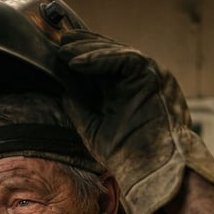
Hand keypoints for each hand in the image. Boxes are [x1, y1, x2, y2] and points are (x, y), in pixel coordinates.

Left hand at [57, 30, 213, 213]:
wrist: (150, 171)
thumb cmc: (127, 156)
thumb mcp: (94, 127)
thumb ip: (80, 108)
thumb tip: (64, 89)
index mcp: (128, 92)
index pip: (104, 66)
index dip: (83, 57)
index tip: (60, 54)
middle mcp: (140, 81)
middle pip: (111, 55)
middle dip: (85, 46)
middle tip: (61, 42)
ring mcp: (150, 78)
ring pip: (118, 53)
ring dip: (89, 49)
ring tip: (65, 51)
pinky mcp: (154, 78)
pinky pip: (125, 60)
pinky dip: (100, 59)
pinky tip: (78, 62)